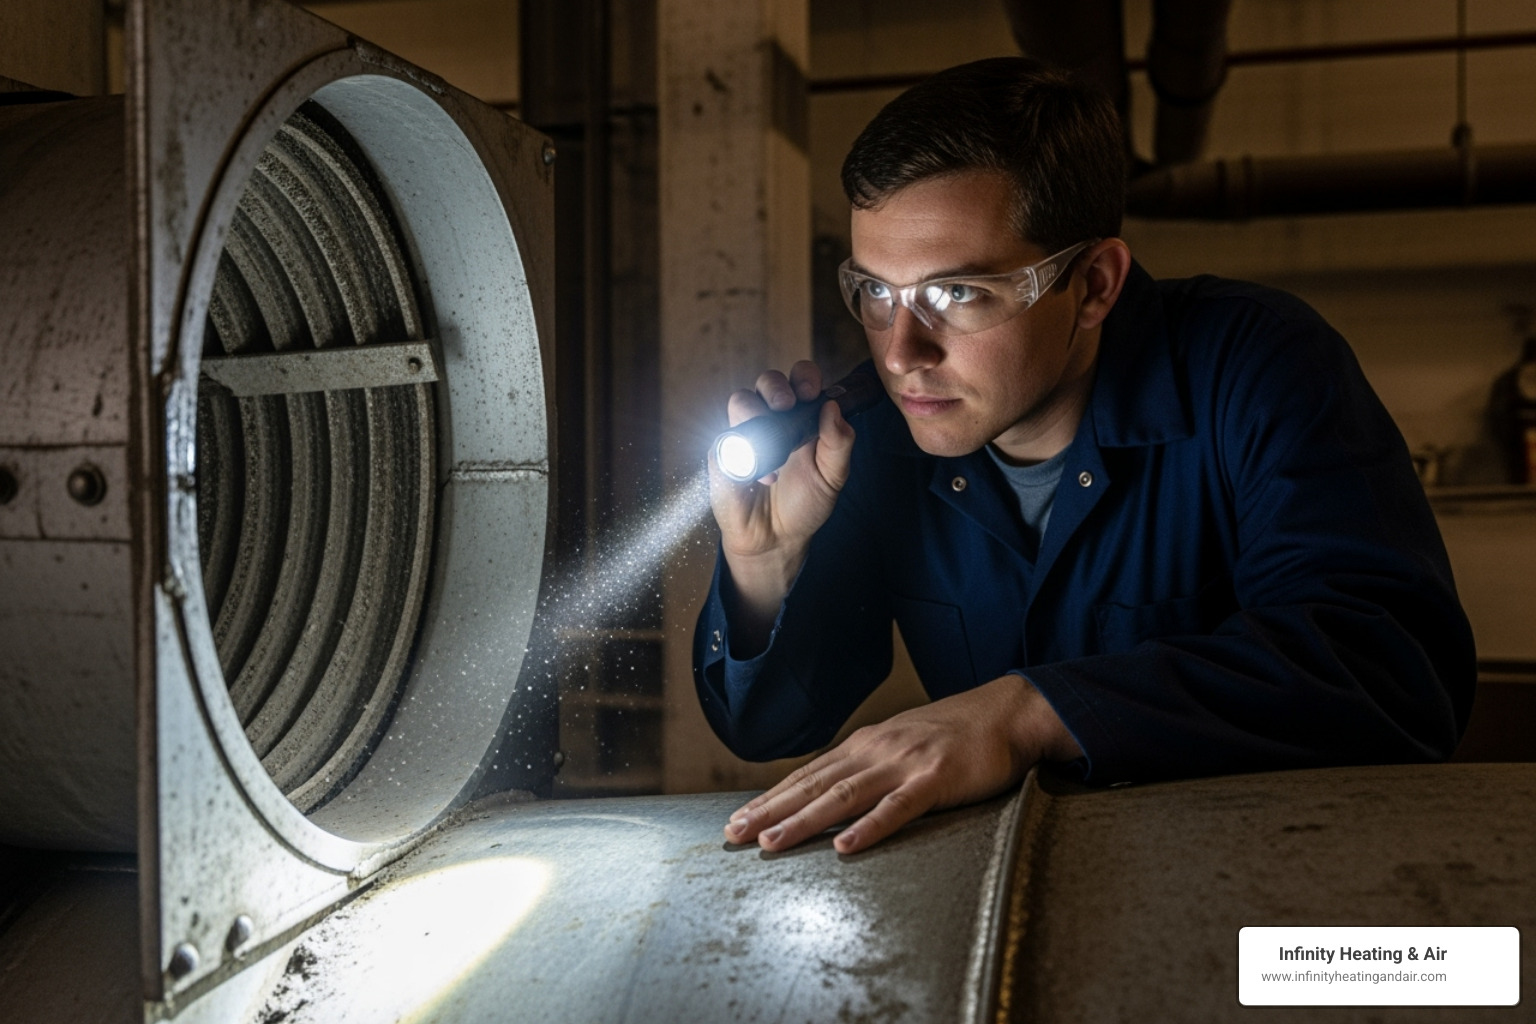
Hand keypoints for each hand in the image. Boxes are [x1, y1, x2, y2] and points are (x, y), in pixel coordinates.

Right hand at [707, 361, 855, 652]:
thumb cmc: (805, 503)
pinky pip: (726, 436)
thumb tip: (834, 407)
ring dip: (756, 418)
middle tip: (786, 406)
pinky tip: (760, 477)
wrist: (776, 538)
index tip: (811, 392)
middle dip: (776, 387)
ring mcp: (744, 432)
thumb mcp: (833, 476)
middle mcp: (771, 417)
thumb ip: (839, 443)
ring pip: (741, 400)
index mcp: (801, 416)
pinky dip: (743, 453)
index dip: (803, 377)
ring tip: (775, 457)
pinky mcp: (722, 451)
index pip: (800, 380)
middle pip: (767, 381)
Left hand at [722, 675, 1081, 853]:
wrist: (1008, 713)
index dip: (769, 799)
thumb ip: (868, 768)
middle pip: (812, 786)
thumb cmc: (956, 736)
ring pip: (843, 797)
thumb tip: (830, 792)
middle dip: (769, 812)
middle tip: (733, 835)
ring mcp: (904, 764)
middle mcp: (875, 751)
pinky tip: (845, 846)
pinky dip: (869, 828)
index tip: (736, 821)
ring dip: (803, 822)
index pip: (806, 776)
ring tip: (771, 844)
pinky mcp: (936, 779)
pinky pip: (897, 808)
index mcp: (865, 746)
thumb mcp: (901, 746)